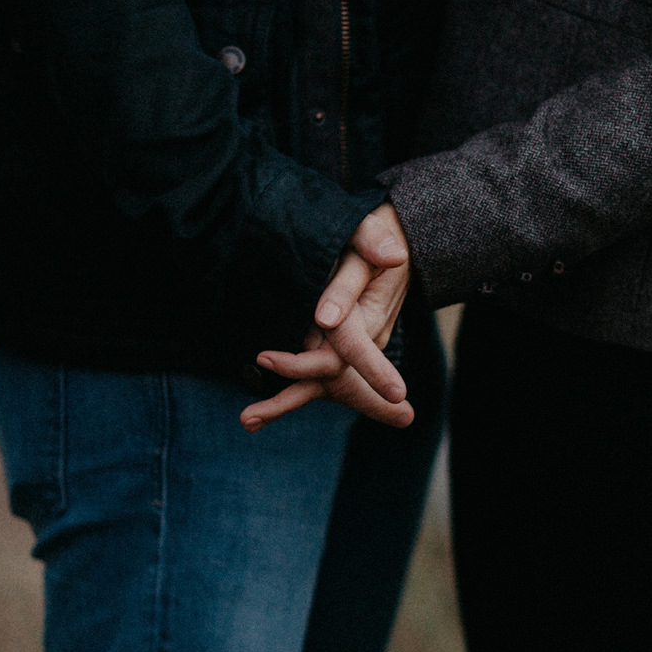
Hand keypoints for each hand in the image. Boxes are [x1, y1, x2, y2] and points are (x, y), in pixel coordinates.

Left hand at [241, 205, 412, 430]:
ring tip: (247, 421)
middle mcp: (363, 337)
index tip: (263, 359)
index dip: (301, 362)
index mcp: (368, 316)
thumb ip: (364, 254)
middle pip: (326, 378)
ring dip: (283, 401)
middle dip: (286, 400)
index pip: (344, 350)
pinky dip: (294, 385)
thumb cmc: (382, 230)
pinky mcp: (341, 340)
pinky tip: (264, 401)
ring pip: (320, 380)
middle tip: (248, 420)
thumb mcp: (371, 232)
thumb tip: (327, 316)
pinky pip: (318, 370)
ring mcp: (354, 343)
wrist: (403, 236)